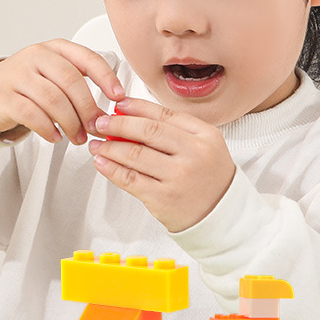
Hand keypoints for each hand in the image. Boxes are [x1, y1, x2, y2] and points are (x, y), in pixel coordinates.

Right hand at [0, 41, 124, 144]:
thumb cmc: (27, 85)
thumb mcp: (55, 74)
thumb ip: (80, 85)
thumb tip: (110, 108)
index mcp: (55, 49)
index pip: (87, 58)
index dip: (106, 78)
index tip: (118, 97)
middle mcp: (37, 56)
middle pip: (71, 81)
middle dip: (87, 108)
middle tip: (95, 127)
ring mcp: (18, 75)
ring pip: (53, 99)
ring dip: (70, 122)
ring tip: (76, 137)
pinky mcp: (4, 96)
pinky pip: (31, 114)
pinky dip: (47, 128)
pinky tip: (55, 136)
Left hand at [88, 96, 235, 231]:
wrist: (221, 214)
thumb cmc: (208, 178)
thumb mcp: (204, 145)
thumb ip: (175, 129)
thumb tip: (132, 114)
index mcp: (205, 136)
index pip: (164, 114)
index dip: (137, 107)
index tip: (119, 105)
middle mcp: (193, 154)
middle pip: (147, 131)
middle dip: (118, 124)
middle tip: (101, 122)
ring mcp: (178, 177)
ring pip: (135, 155)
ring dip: (110, 147)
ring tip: (98, 144)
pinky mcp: (163, 198)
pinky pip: (130, 179)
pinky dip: (111, 169)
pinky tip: (102, 162)